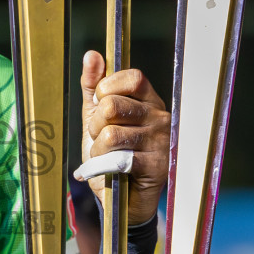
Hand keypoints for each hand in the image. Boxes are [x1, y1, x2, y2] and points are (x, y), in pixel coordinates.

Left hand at [80, 51, 170, 225]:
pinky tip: (112, 170)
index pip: (133, 77)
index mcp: (149, 101)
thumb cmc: (111, 154)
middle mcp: (160, 118)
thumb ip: (93, 87)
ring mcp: (161, 142)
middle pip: (114, 106)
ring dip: (97, 150)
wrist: (121, 198)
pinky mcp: (157, 166)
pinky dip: (104, 167)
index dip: (108, 89)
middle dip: (95, 125)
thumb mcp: (97, 118)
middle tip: (101, 138)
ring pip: (111, 134)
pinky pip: (118, 159)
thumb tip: (92, 55)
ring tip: (107, 157)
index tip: (101, 106)